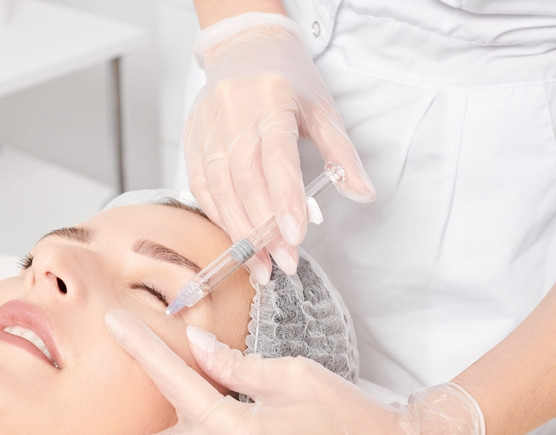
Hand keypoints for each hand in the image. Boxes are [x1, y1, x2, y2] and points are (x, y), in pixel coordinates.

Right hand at [184, 13, 374, 283]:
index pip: (275, 158)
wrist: (244, 48)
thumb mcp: (323, 110)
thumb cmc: (286, 79)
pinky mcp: (192, 142)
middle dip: (264, 229)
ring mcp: (207, 128)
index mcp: (270, 100)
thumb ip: (342, 155)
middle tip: (284, 262)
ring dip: (240, 232)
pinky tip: (238, 240)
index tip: (295, 238)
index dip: (284, 201)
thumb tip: (363, 193)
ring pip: (218, 189)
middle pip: (245, 181)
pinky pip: (202, 188)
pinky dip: (221, 218)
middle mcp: (233, 114)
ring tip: (261, 264)